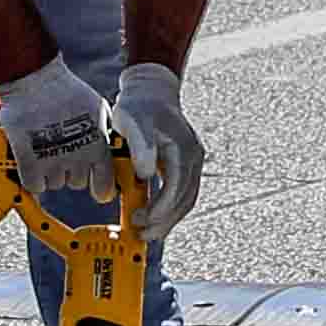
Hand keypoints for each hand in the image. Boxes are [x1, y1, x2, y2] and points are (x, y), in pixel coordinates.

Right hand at [0, 50, 124, 224]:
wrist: (35, 81)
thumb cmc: (67, 90)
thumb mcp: (98, 109)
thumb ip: (105, 132)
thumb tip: (113, 148)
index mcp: (98, 147)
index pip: (105, 186)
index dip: (101, 188)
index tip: (96, 188)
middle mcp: (77, 158)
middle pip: (76, 183)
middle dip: (70, 170)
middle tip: (62, 149)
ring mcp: (53, 162)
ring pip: (54, 184)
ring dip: (49, 171)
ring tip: (45, 146)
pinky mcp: (29, 163)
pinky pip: (34, 185)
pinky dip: (32, 176)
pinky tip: (32, 158)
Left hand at [114, 60, 207, 236]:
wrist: (151, 90)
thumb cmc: (139, 105)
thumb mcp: (133, 121)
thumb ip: (140, 147)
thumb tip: (147, 175)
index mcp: (183, 149)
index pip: (177, 189)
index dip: (160, 210)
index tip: (141, 221)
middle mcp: (193, 157)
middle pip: (185, 200)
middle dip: (164, 222)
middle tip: (142, 235)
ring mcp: (191, 162)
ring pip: (186, 200)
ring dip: (167, 219)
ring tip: (145, 230)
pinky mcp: (184, 166)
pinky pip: (181, 193)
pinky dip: (168, 208)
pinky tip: (152, 215)